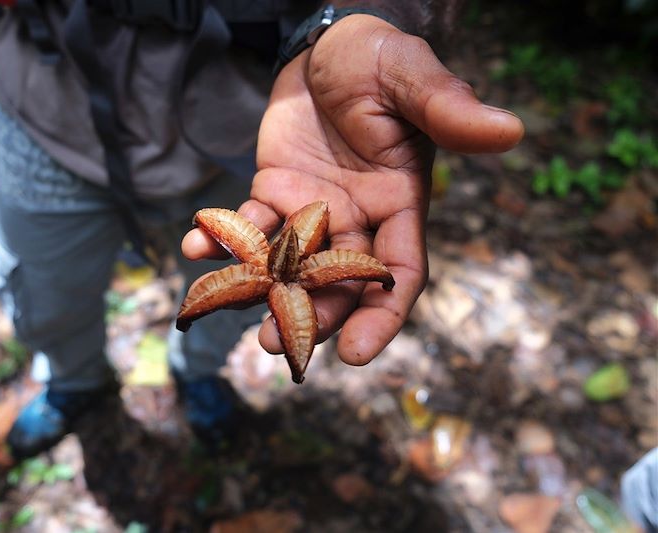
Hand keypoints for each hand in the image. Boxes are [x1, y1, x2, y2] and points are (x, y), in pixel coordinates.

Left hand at [183, 15, 523, 365]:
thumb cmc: (376, 57)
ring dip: (261, 291)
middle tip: (275, 342)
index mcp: (399, 202)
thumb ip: (448, 110)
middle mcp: (356, 218)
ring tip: (232, 311)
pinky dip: (222, 240)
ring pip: (289, 265)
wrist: (326, 41)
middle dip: (310, 315)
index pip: (399, 272)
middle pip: (337, 282)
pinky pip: (247, 226)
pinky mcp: (272, 192)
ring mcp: (311, 210)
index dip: (382, 315)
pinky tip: (196, 246)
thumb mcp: (410, 79)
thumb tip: (510, 131)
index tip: (355, 355)